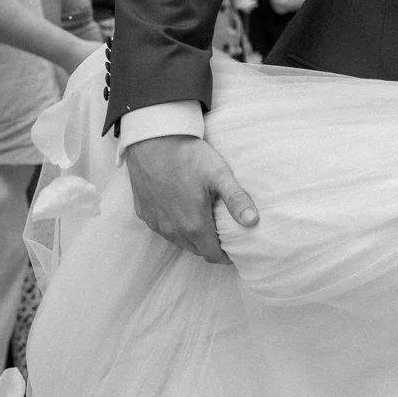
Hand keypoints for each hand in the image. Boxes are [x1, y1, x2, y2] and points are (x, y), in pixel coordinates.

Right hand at [123, 135, 258, 263]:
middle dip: (210, 247)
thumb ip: (236, 200)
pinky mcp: (144, 213)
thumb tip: (253, 222)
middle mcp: (172, 230)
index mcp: (193, 225)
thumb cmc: (188, 155)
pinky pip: (163, 229)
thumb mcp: (219, 174)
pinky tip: (182, 211)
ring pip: (179, 241)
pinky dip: (174, 226)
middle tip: (222, 234)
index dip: (226, 256)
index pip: (212, 255)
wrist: (152, 140)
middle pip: (196, 250)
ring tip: (205, 223)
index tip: (234, 250)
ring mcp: (156, 223)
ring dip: (192, 238)